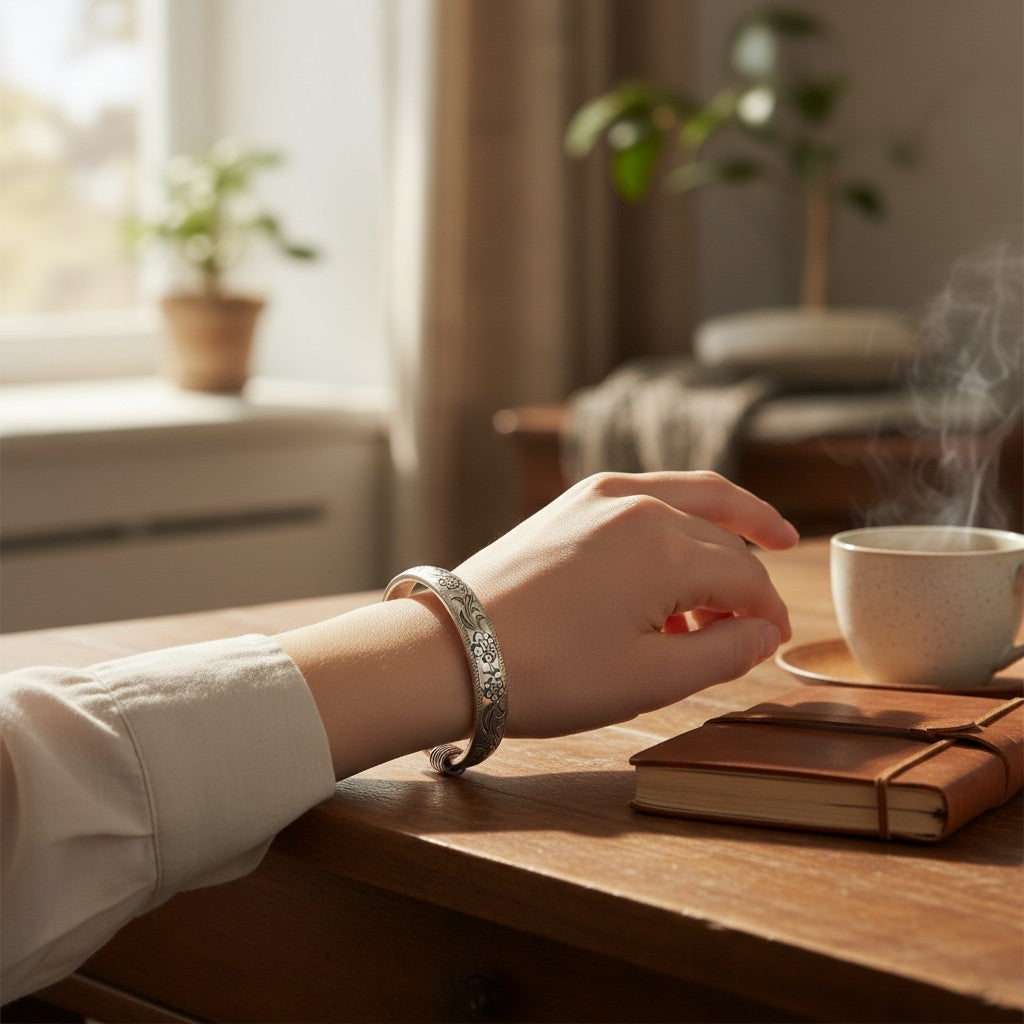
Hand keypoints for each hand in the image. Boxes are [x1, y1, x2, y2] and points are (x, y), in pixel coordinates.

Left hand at [454, 471, 798, 737]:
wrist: (449, 653)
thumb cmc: (547, 674)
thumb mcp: (650, 679)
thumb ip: (724, 653)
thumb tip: (764, 634)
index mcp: (664, 546)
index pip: (745, 576)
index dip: (768, 613)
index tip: (773, 643)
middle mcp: (636, 503)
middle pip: (720, 537)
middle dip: (746, 582)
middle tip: (754, 623)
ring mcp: (596, 496)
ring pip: (687, 503)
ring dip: (716, 544)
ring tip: (719, 600)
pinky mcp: (568, 503)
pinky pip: (642, 504)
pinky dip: (669, 534)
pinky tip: (666, 582)